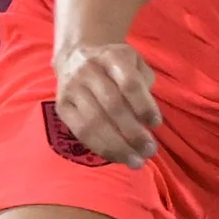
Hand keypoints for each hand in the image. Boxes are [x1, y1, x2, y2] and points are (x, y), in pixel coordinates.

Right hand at [53, 38, 160, 166]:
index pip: (129, 84)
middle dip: (133, 133)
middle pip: (112, 106)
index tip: (156, 124)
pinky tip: (117, 156)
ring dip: (117, 146)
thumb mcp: (134, 62)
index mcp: (111, 57)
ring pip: (94, 123)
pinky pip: (81, 132)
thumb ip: (145, 83)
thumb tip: (149, 119)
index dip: (144, 106)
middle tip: (149, 151)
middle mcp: (88, 70)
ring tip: (135, 161)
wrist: (75, 57)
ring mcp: (71, 89)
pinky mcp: (62, 106)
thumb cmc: (113, 65)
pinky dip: (100, 148)